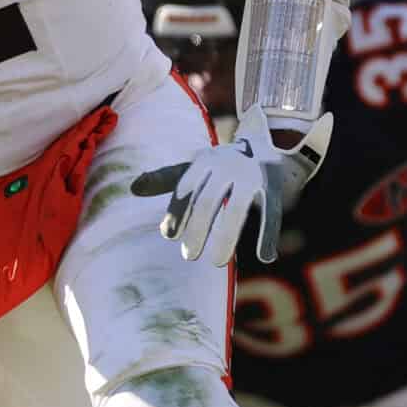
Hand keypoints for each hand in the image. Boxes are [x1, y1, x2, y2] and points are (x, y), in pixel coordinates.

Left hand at [129, 105, 332, 266]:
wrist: (269, 143)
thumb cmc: (223, 163)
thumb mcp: (196, 167)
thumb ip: (167, 179)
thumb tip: (132, 188)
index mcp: (205, 161)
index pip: (185, 188)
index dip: (177, 212)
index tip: (169, 235)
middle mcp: (227, 166)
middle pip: (208, 201)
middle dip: (197, 229)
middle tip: (188, 255)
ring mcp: (252, 176)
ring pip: (237, 210)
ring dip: (226, 237)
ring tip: (217, 262)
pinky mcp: (273, 187)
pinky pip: (272, 214)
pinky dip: (269, 235)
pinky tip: (264, 257)